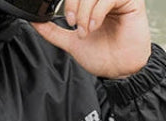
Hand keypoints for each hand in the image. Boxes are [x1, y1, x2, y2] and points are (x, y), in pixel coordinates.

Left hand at [32, 0, 150, 78]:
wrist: (119, 70)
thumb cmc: (102, 56)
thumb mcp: (71, 41)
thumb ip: (53, 31)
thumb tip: (34, 20)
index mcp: (92, 4)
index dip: (69, 3)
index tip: (69, 22)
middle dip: (74, 8)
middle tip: (76, 26)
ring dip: (84, 12)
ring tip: (86, 31)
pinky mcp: (130, 0)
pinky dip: (96, 12)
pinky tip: (94, 26)